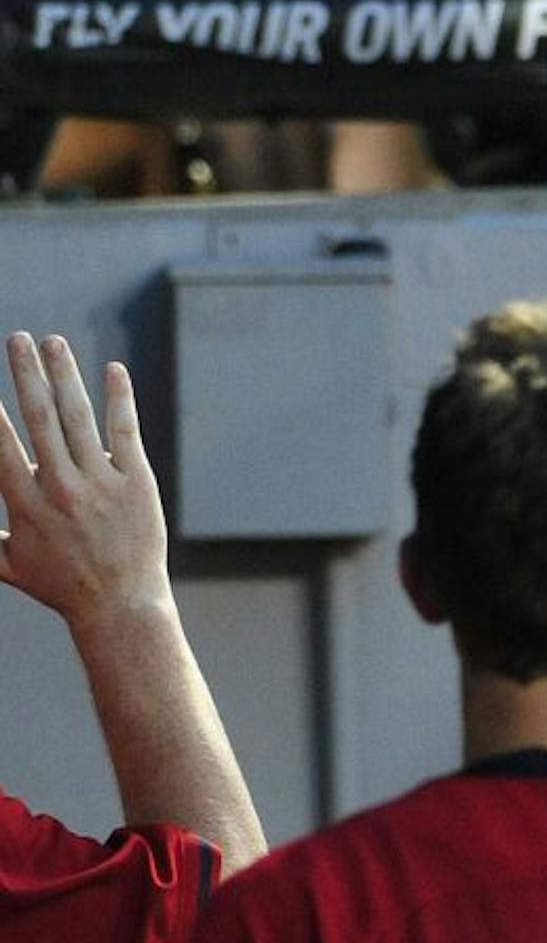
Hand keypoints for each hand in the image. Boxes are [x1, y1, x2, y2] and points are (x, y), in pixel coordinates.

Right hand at [0, 334, 171, 629]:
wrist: (120, 604)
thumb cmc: (62, 585)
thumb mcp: (9, 564)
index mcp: (25, 502)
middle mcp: (60, 487)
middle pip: (38, 418)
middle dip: (25, 373)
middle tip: (17, 338)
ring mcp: (100, 483)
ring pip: (79, 418)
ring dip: (64, 375)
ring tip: (53, 343)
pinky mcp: (137, 483)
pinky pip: (125, 433)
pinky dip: (119, 400)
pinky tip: (114, 371)